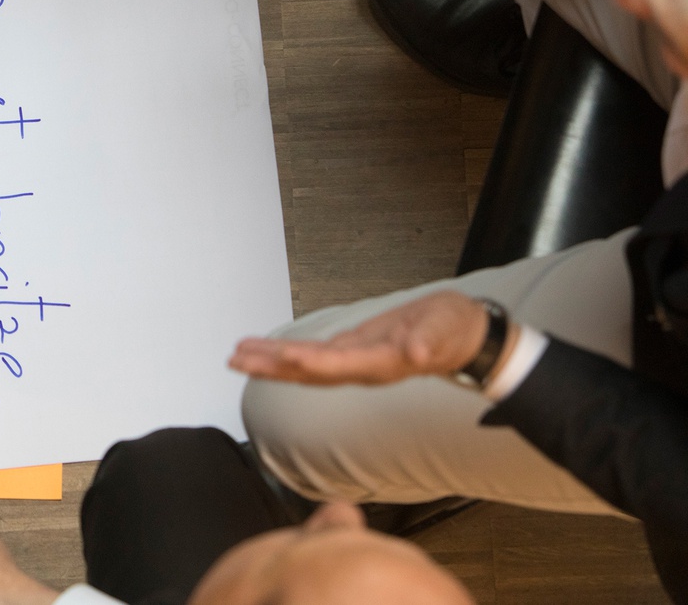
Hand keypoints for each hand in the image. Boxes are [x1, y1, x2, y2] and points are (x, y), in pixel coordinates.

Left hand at [229, 291, 513, 386]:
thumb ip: (432, 340)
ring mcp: (355, 362)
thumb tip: (418, 351)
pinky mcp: (352, 352)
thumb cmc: (454, 329)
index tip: (284, 357)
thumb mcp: (447, 329)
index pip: (340, 365)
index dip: (311, 362)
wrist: (464, 336)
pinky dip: (285, 354)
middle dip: (272, 367)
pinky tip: (265, 352)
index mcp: (382, 363)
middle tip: (236, 359)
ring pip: (305, 367)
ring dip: (270, 363)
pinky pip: (312, 356)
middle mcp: (362, 368)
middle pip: (310, 372)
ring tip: (236, 356)